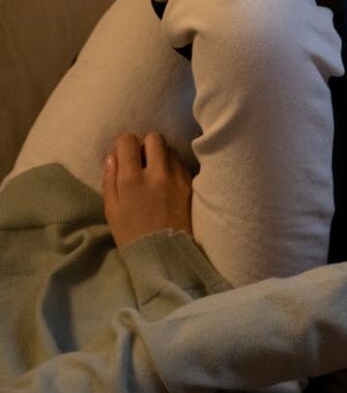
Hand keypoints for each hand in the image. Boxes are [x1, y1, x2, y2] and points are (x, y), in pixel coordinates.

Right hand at [102, 132, 192, 248]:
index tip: (125, 156)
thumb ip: (110, 179)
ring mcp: (177, 179)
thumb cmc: (132, 235)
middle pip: (155, 138)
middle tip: (142, 160)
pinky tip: (168, 180)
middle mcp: (156, 174)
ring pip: (171, 149)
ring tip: (156, 171)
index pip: (128, 140)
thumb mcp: (112, 209)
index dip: (125, 145)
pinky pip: (182, 164)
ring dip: (162, 154)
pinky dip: (174, 166)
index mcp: (131, 179)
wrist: (165, 254)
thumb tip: (112, 156)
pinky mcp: (190, 186)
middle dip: (146, 144)